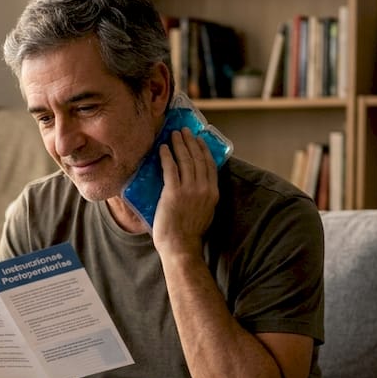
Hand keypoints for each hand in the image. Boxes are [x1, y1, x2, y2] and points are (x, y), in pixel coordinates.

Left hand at [152, 127, 217, 255]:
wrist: (181, 247)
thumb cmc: (189, 234)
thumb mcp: (205, 212)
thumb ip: (202, 197)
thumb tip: (195, 185)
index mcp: (213, 193)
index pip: (210, 165)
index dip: (203, 149)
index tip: (198, 139)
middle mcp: (203, 188)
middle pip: (198, 158)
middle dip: (190, 142)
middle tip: (183, 131)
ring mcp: (189, 190)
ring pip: (185, 160)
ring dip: (179, 144)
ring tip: (173, 135)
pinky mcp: (173, 193)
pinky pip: (170, 168)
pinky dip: (166, 156)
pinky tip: (163, 149)